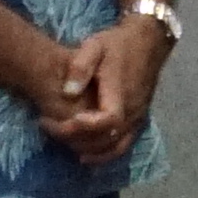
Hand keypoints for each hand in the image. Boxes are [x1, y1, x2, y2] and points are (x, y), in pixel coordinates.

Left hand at [55, 15, 166, 161]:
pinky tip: (86, 155)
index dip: (84, 127)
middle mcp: (133, 111)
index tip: (61, 120)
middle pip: (107, 140)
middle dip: (75, 139)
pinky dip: (104, 155)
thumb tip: (68, 92)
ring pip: (116, 148)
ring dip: (89, 151)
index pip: (107, 121)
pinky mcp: (138, 121)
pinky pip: (123, 146)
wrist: (148, 42)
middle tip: (49, 126)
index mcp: (121, 93)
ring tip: (63, 142)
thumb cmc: (118, 44)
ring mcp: (138, 119)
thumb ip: (80, 67)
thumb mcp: (95, 46)